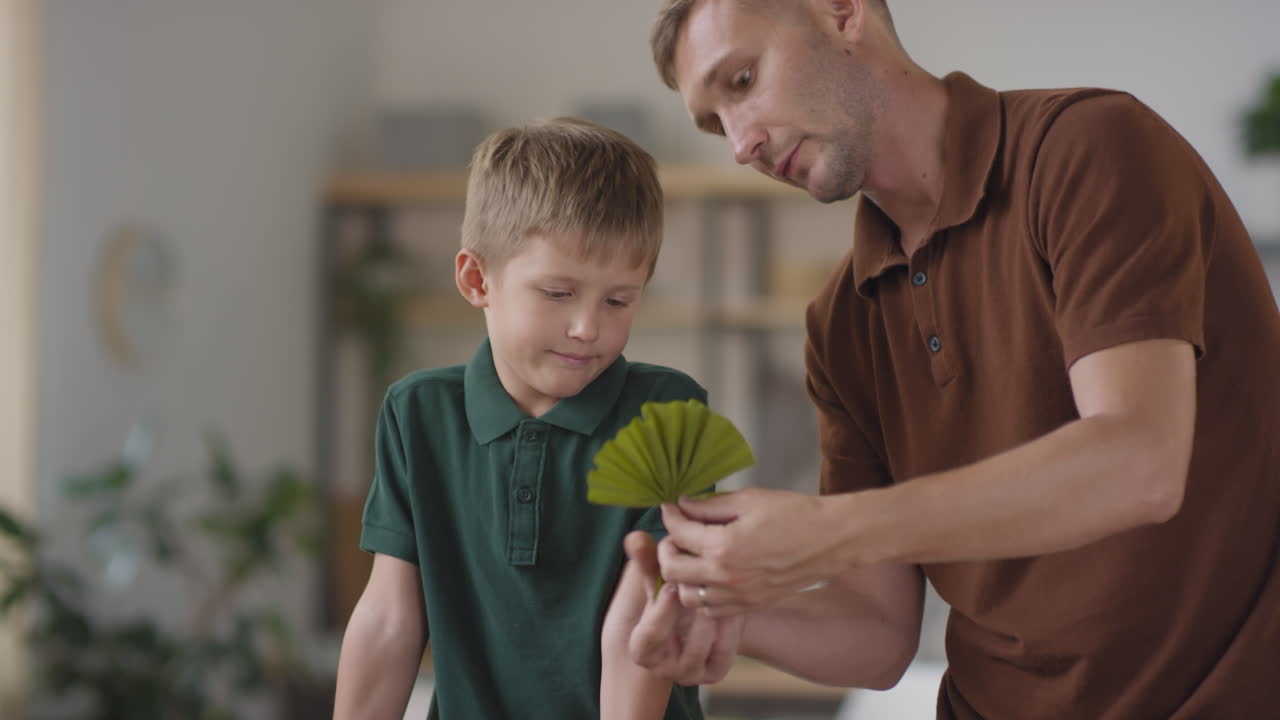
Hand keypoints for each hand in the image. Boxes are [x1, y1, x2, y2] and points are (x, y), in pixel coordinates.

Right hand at [623, 531, 742, 684]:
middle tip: (704, 584)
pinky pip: (725, 650)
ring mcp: (691, 673)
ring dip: (714, 616)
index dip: (661, 611)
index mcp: (642, 649)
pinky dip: (729, 626)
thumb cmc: (665, 595)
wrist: (687, 620)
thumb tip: (636, 538)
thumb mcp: (656, 579)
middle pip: (680, 646)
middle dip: (693, 612)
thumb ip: (647, 560)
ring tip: (722, 588)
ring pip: (705, 648)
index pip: (649, 636)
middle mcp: (665, 668)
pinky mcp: (715, 670)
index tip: (673, 587)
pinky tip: (734, 601)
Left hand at [657, 488, 848, 614]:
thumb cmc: (794, 514)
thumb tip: (683, 505)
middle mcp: (725, 576)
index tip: (671, 508)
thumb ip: (710, 505)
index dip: (670, 515)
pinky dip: (703, 595)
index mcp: (723, 546)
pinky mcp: (750, 605)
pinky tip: (711, 576)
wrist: (831, 540)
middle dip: (668, 548)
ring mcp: (738, 596)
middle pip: (672, 570)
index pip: (679, 532)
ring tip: (693, 557)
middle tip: (677, 534)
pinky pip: (712, 610)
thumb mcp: (749, 500)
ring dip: (683, 576)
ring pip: (687, 596)